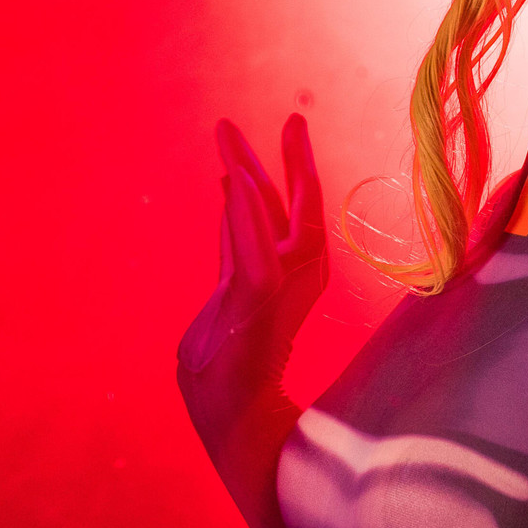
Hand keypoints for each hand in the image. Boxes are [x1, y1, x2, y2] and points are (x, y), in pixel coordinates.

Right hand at [179, 113, 326, 373]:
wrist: (233, 407)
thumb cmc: (247, 357)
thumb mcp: (250, 289)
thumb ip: (246, 236)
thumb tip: (244, 182)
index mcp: (300, 262)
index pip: (302, 196)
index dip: (297, 157)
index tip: (292, 120)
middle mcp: (289, 264)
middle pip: (275, 198)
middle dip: (255, 159)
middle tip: (228, 125)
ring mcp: (266, 276)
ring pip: (255, 215)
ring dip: (241, 178)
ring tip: (224, 143)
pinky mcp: (242, 291)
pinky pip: (239, 239)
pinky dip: (234, 211)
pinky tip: (226, 187)